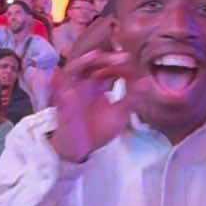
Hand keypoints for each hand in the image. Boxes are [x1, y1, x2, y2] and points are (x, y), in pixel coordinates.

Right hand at [48, 46, 151, 161]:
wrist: (83, 149)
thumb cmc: (98, 129)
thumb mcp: (120, 112)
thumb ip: (133, 97)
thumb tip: (148, 81)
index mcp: (99, 83)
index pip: (110, 67)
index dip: (122, 66)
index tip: (136, 69)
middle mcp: (85, 83)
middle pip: (93, 63)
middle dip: (107, 58)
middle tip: (124, 58)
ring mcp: (72, 92)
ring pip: (74, 69)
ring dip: (84, 62)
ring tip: (95, 55)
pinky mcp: (63, 105)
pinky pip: (58, 92)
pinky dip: (57, 81)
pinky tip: (62, 73)